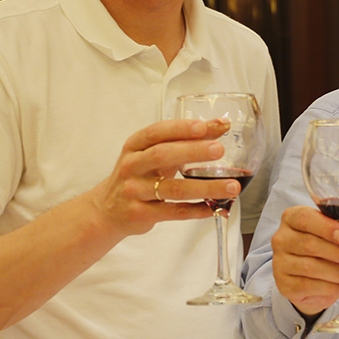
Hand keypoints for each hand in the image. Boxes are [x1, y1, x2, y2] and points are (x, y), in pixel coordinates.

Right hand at [83, 118, 236, 237]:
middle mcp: (132, 166)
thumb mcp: (155, 153)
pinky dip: (196, 210)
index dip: (180, 128)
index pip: (157, 132)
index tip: (203, 126)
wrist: (107, 210)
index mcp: (135, 146)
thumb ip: (186, 139)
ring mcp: (134, 191)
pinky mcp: (140, 214)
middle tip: (219, 150)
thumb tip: (221, 125)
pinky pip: (173, 212)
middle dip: (193, 151)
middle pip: (163, 156)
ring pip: (173, 189)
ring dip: (205, 187)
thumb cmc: (138, 176)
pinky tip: (214, 208)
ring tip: (231, 186)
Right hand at [271, 205, 338, 316]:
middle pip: (310, 244)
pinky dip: (329, 287)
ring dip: (338, 272)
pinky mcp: (284, 284)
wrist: (308, 278)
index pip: (304, 218)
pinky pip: (308, 286)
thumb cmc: (324, 249)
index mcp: (292, 218)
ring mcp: (280, 262)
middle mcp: (282, 238)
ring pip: (310, 267)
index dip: (326, 228)